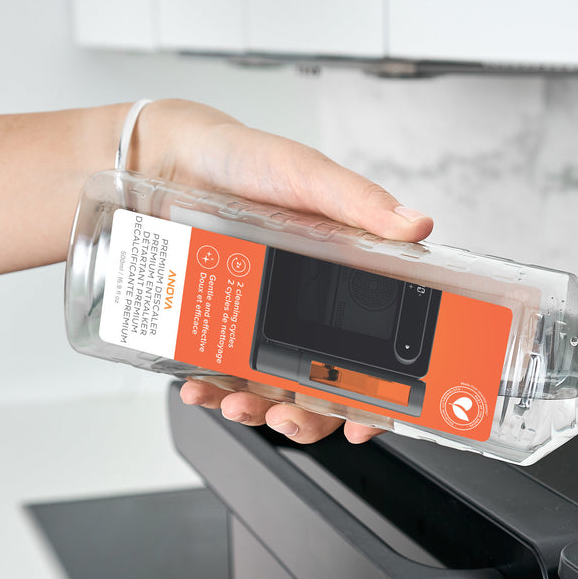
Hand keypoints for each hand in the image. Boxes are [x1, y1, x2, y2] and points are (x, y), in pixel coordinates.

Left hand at [132, 100, 433, 444]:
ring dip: (257, 411)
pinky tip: (198, 387)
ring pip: (271, 391)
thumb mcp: (306, 175)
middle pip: (322, 388)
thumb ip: (359, 203)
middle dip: (308, 417)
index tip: (362, 422)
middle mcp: (306, 310)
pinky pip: (219, 374)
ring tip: (239, 404)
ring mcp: (259, 322)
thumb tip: (416, 225)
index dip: (378, 397)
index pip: (376, 353)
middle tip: (291, 416)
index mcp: (345, 280)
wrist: (161, 156)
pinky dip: (209, 391)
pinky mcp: (215, 326)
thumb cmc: (242, 159)